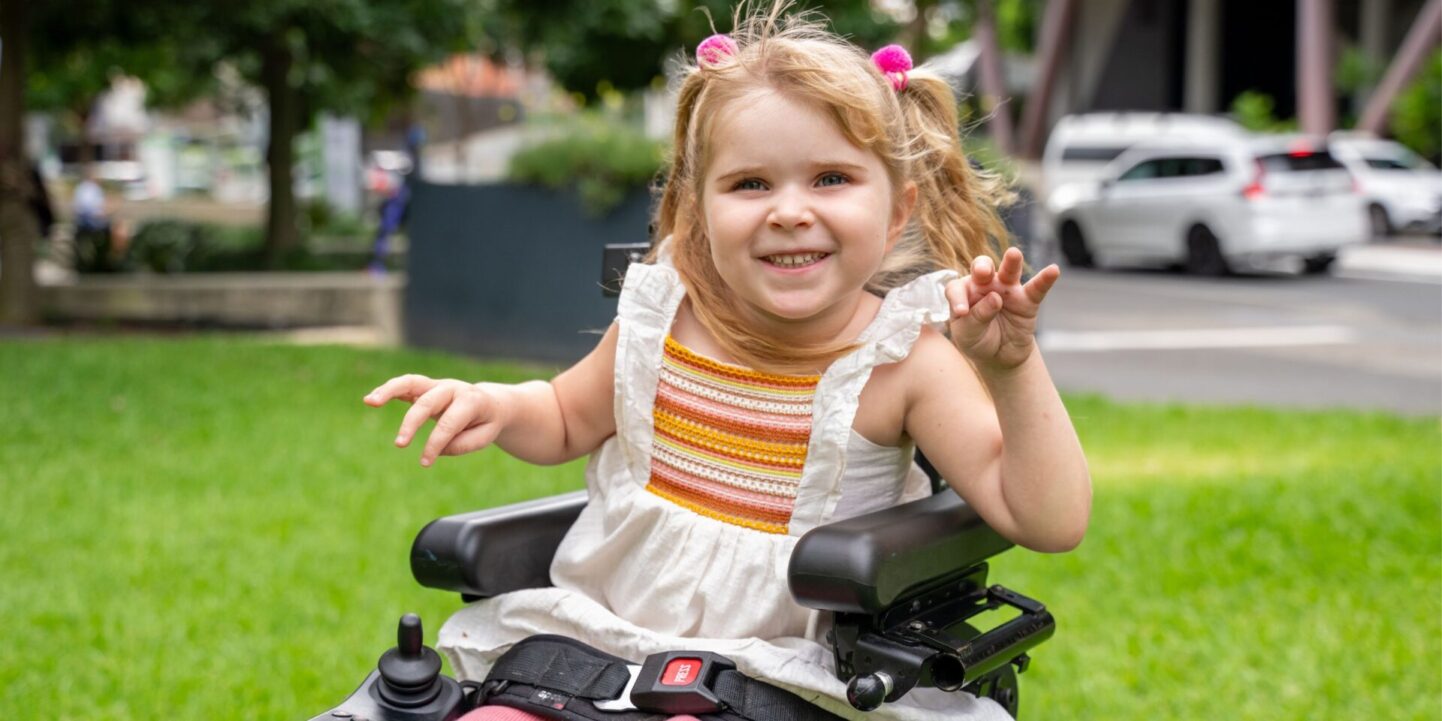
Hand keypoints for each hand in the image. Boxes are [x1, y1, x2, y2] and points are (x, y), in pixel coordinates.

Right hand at [363, 374, 507, 465]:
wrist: (491, 402)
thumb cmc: (486, 422)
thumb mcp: (486, 435)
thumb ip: (463, 444)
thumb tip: (438, 449)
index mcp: (471, 400)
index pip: (449, 423)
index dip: (435, 444)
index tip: (425, 462)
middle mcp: (452, 388)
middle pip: (426, 402)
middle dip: (411, 423)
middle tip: (399, 445)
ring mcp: (437, 385)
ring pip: (411, 382)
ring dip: (389, 391)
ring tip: (370, 401)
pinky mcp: (426, 387)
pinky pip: (405, 384)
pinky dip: (387, 390)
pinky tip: (370, 400)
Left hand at [945, 247, 1060, 372]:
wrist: (999, 356)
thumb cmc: (978, 340)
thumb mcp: (968, 335)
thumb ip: (976, 317)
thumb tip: (995, 298)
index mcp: (964, 292)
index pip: (956, 288)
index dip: (958, 298)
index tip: (962, 312)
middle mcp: (985, 285)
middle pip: (982, 268)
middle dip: (982, 267)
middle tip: (983, 272)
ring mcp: (1007, 290)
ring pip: (1009, 271)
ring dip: (1011, 262)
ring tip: (1014, 253)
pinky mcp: (1027, 300)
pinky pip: (1037, 288)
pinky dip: (1045, 279)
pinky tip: (1053, 270)